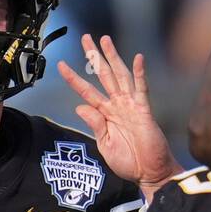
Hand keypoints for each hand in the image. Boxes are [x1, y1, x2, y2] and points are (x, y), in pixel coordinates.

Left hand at [58, 34, 177, 198]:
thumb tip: (79, 107)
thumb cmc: (129, 162)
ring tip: (105, 40)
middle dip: (94, 56)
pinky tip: (137, 58)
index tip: (61, 65)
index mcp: (105, 114)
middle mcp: (117, 105)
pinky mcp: (144, 111)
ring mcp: (131, 106)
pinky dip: (139, 74)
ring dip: (113, 57)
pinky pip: (141, 89)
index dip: (74, 78)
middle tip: (85, 38)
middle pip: (103, 75)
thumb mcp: (105, 145)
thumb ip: (95, 125)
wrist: (149, 173)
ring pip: (120, 76)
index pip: (86, 92)